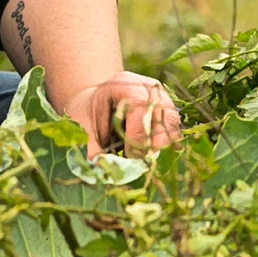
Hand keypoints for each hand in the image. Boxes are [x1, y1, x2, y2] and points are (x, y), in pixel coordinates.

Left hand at [60, 73, 182, 156]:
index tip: (129, 155)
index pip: (140, 105)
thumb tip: (105, 173)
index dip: (138, 134)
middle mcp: (147, 86)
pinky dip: (163, 145)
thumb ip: (92, 151)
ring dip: (159, 144)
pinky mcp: (169, 111)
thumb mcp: (82, 133)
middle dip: (152, 142)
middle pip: (163, 114)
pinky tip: (146, 149)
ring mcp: (162, 97)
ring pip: (172, 124)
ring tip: (140, 154)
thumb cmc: (86, 120)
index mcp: (123, 84)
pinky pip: (174, 131)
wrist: (93, 109)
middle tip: (136, 158)